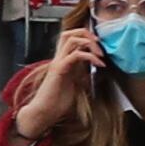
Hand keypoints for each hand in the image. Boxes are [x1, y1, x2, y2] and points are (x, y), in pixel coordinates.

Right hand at [10, 20, 101, 140]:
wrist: (44, 112)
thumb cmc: (57, 101)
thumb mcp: (75, 84)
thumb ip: (81, 74)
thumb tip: (94, 69)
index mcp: (63, 60)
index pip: (71, 38)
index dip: (86, 36)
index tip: (99, 46)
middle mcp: (59, 58)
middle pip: (69, 33)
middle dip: (86, 33)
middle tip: (99, 44)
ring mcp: (58, 62)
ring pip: (71, 39)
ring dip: (89, 43)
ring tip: (100, 54)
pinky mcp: (59, 70)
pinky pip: (75, 55)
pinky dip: (89, 56)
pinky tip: (98, 64)